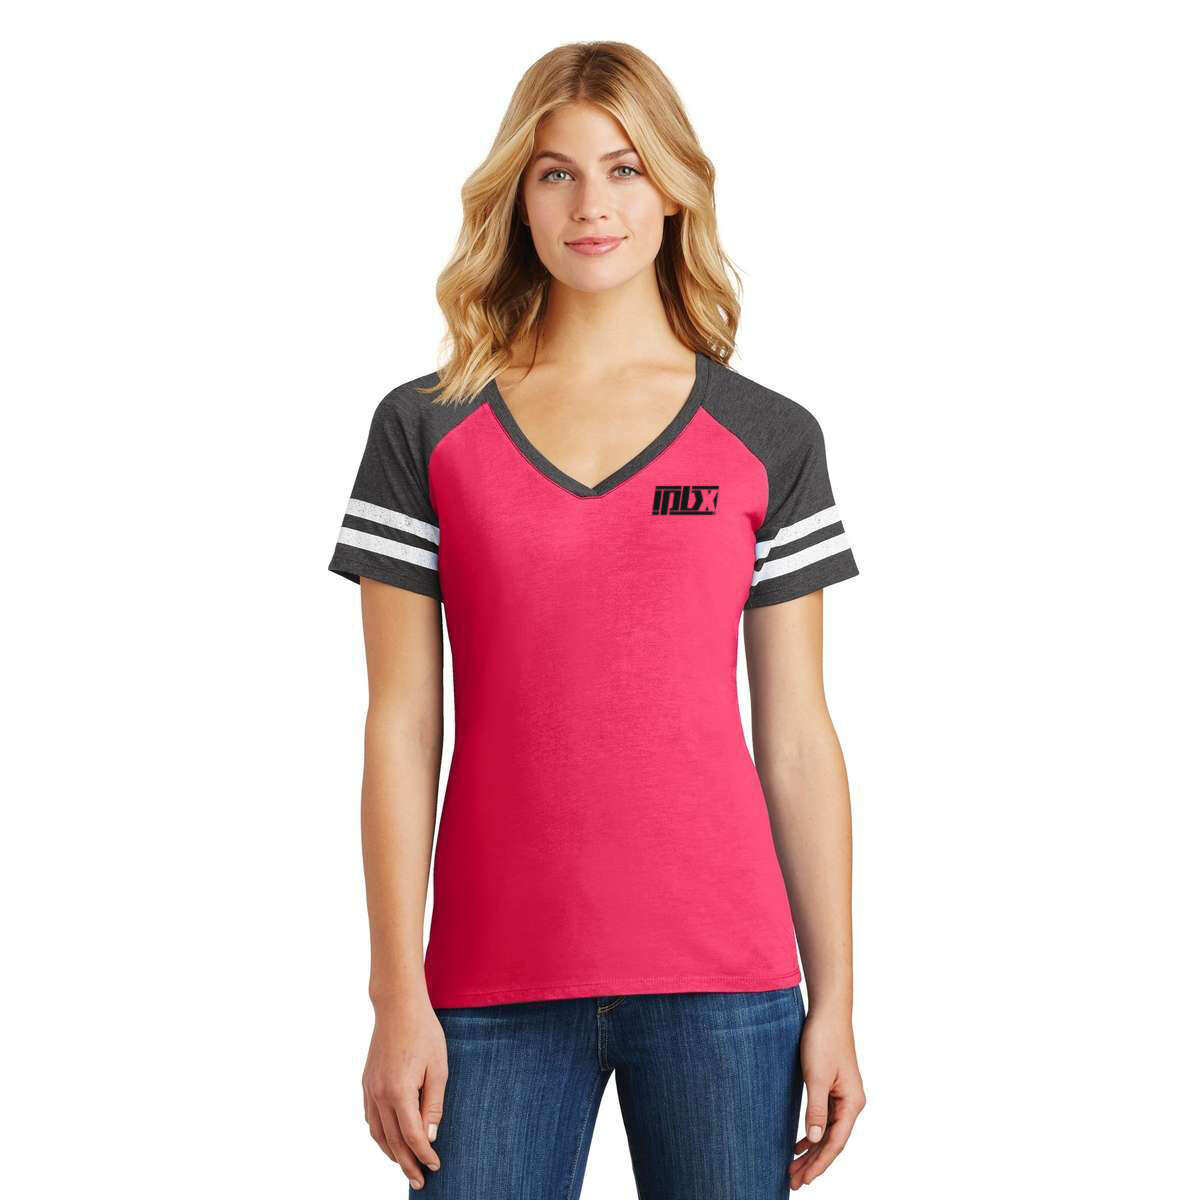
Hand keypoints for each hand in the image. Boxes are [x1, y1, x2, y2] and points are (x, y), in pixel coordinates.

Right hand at [362, 994, 446, 1189]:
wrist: (398, 1006)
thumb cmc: (424, 1032)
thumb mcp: (438, 1068)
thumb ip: (433, 1106)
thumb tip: (428, 1138)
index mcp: (399, 1092)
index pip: (412, 1136)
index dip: (424, 1155)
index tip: (436, 1166)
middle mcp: (379, 1094)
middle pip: (393, 1141)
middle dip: (406, 1164)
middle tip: (420, 1181)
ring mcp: (369, 1089)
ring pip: (377, 1133)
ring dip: (391, 1153)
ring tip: (405, 1166)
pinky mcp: (366, 1082)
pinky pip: (371, 1118)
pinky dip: (380, 1134)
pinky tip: (390, 1139)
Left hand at [789, 1009, 865, 1187]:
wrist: (828, 1012)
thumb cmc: (823, 1040)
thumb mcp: (815, 1076)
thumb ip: (816, 1110)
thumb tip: (815, 1140)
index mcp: (852, 1103)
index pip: (835, 1143)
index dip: (819, 1164)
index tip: (804, 1180)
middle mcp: (852, 1103)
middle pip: (832, 1142)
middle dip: (813, 1163)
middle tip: (793, 1181)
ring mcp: (844, 1096)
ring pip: (827, 1132)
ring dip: (812, 1151)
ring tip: (793, 1168)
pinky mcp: (834, 1088)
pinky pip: (825, 1119)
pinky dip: (813, 1134)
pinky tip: (800, 1143)